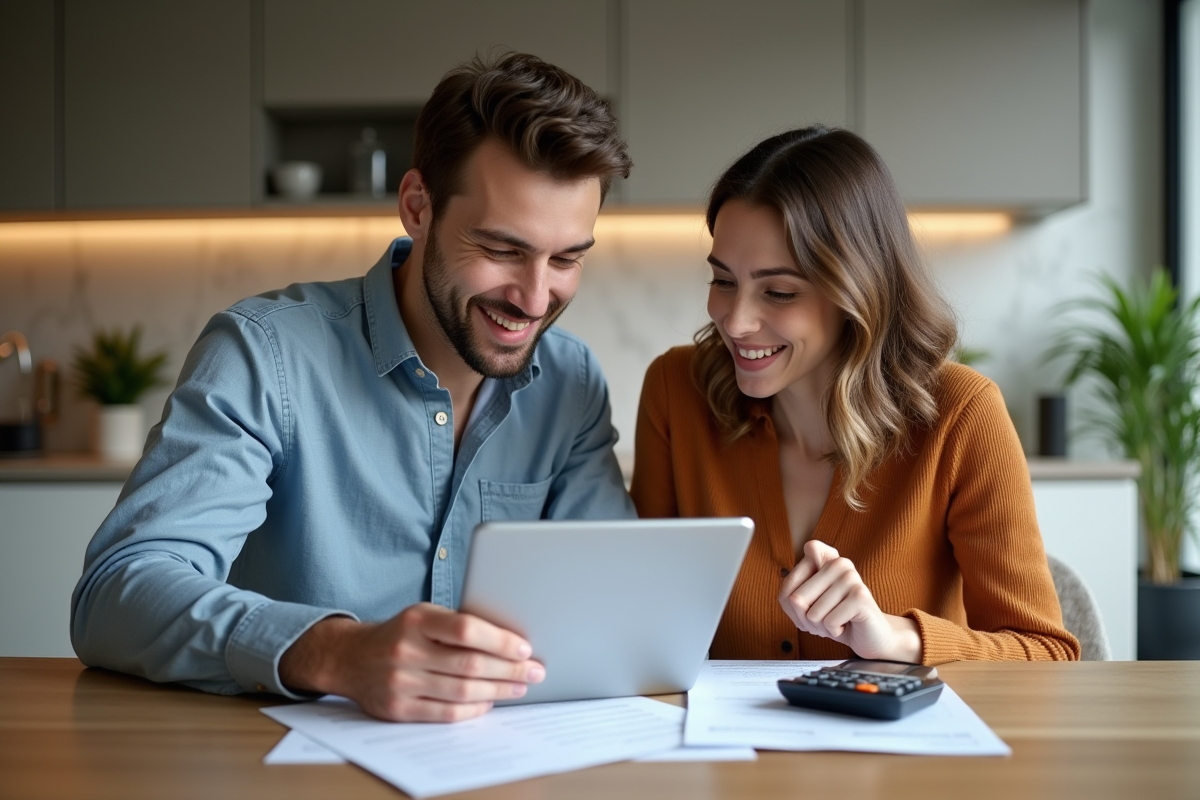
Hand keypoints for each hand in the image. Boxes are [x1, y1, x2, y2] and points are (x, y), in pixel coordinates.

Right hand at [278, 603, 544, 721]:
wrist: (350, 657)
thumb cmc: (399, 633)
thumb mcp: (423, 615)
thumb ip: (457, 625)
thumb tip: (509, 642)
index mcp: (416, 620)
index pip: (466, 630)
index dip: (500, 641)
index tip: (524, 648)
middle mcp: (406, 651)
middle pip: (470, 665)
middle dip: (510, 669)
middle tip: (535, 671)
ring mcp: (400, 682)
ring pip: (462, 691)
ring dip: (498, 691)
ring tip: (520, 686)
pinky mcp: (397, 709)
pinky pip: (445, 713)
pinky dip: (473, 709)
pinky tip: (490, 702)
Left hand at [778, 540, 921, 662]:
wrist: (869, 635)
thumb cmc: (834, 617)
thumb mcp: (805, 606)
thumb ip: (791, 598)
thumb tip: (796, 599)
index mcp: (822, 557)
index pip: (788, 583)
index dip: (792, 602)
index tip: (812, 603)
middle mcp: (838, 562)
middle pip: (797, 599)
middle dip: (807, 619)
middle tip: (826, 617)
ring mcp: (851, 577)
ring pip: (813, 613)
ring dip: (822, 626)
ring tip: (838, 621)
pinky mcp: (861, 596)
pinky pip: (829, 622)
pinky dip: (834, 631)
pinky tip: (847, 625)